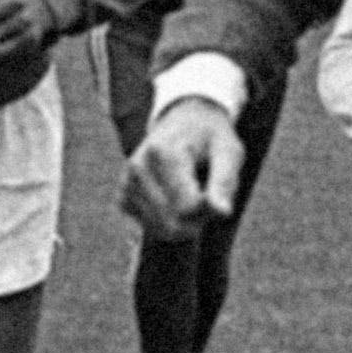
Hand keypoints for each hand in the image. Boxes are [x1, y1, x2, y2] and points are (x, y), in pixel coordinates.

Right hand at [122, 96, 243, 238]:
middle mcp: (138, 169)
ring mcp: (126, 185)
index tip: (218, 191)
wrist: (182, 122)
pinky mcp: (123, 199)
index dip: (210, 209)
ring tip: (192, 192)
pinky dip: (170, 221)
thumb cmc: (211, 139)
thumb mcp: (228, 152)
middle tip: (208, 195)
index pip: (188, 208)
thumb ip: (225, 182)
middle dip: (198, 219)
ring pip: (163, 230)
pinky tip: (175, 197)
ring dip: (186, 222)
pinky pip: (153, 228)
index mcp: (164, 154)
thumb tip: (222, 213)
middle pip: (174, 223)